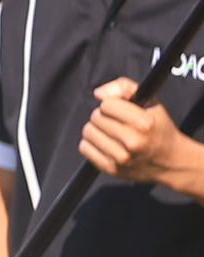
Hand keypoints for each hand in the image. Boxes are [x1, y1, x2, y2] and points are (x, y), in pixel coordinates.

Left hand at [82, 78, 203, 195]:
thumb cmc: (159, 130)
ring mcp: (121, 157)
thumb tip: (99, 94)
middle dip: (103, 116)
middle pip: (96, 118)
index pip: (107, 105)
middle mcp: (132, 142)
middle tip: (115, 122)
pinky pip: (85, 148)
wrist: (172, 162)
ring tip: (110, 132)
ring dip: (95, 129)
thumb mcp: (151, 104)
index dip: (111, 105)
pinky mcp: (111, 169)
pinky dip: (90, 143)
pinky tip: (104, 143)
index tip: (118, 110)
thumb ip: (125, 88)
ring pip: (88, 132)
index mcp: (144, 124)